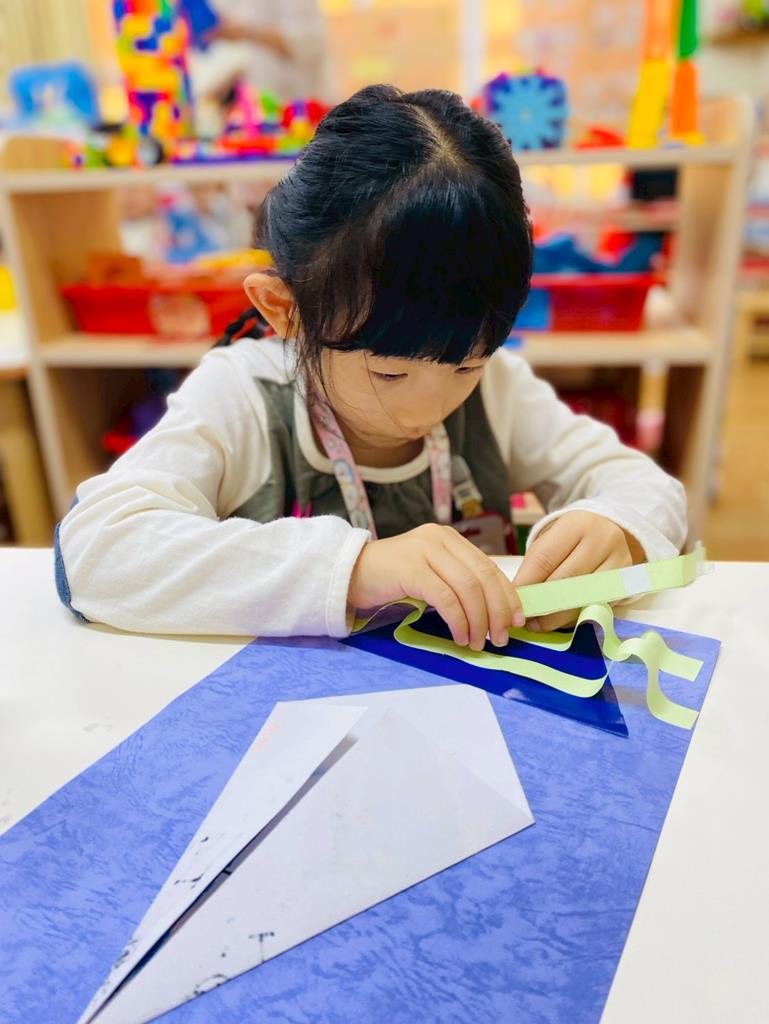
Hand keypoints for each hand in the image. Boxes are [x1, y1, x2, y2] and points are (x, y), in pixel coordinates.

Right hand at [349, 524, 524, 650]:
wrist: (347, 574)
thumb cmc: (389, 580)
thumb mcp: (429, 574)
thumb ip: (456, 582)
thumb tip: (493, 611)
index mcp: (449, 539)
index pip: (489, 566)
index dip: (507, 595)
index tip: (517, 620)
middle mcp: (440, 538)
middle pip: (483, 577)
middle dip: (497, 611)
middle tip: (500, 638)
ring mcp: (425, 550)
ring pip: (468, 588)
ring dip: (479, 620)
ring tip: (478, 642)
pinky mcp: (411, 568)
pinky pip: (446, 597)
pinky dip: (458, 620)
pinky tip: (459, 636)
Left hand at [513, 511, 643, 631]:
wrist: (610, 529)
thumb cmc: (573, 537)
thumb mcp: (553, 538)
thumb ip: (537, 563)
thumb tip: (519, 596)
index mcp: (576, 524)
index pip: (545, 558)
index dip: (527, 583)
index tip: (514, 600)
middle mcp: (602, 540)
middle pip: (565, 580)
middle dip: (541, 603)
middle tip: (524, 617)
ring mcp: (618, 561)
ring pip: (582, 596)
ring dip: (557, 615)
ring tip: (539, 624)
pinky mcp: (626, 581)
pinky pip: (596, 604)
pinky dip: (575, 616)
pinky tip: (560, 619)